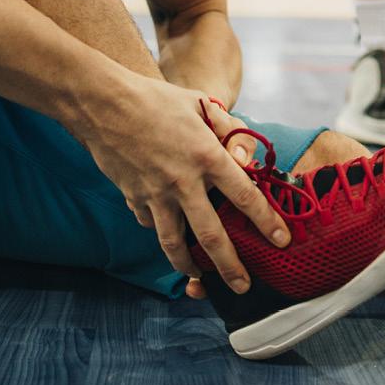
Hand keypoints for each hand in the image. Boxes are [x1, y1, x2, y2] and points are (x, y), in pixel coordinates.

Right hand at [80, 76, 289, 299]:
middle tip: (244, 286)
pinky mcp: (134, 197)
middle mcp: (183, 181)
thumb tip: (245, 157)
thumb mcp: (200, 103)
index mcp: (206, 155)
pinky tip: (170, 236)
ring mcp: (155, 194)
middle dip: (231, 266)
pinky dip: (161, 231)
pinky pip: (151, 224)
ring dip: (190, 266)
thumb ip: (229, 129)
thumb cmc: (156, 99)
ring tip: (202, 278)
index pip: (245, 197)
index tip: (282, 241)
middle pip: (212, 236)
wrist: (103, 104)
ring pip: (175, 243)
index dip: (267, 222)